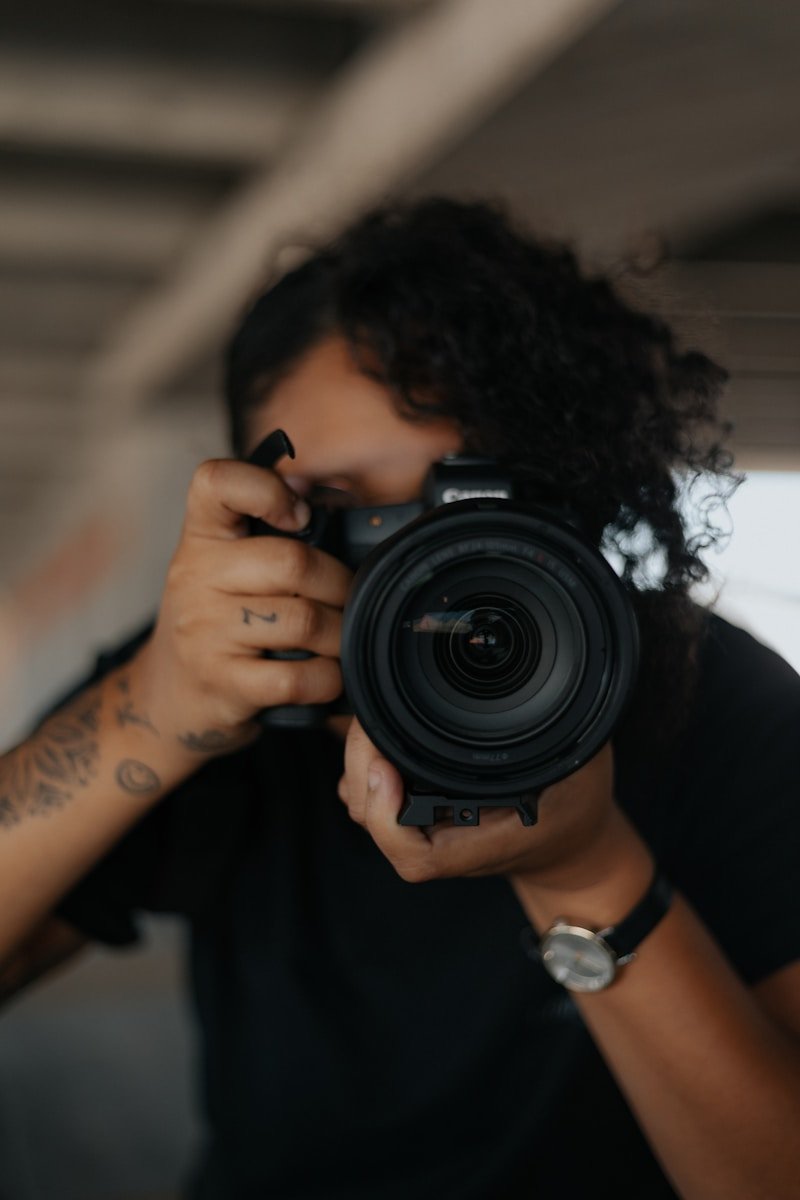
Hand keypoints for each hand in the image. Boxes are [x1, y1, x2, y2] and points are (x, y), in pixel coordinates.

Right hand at [129, 458, 351, 754]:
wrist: (170, 692)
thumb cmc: (218, 618)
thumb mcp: (230, 564)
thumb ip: (273, 528)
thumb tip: (328, 494)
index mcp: (201, 536)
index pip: (217, 482)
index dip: (266, 488)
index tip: (299, 515)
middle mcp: (195, 576)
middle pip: (293, 562)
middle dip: (340, 583)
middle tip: (346, 598)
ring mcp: (204, 632)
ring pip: (304, 621)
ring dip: (339, 634)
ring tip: (338, 638)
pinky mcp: (221, 682)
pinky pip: (296, 678)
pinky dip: (327, 679)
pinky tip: (325, 675)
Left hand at [339, 719, 638, 893]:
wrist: (572, 846)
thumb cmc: (575, 809)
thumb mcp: (580, 763)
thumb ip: (559, 730)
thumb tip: (539, 679)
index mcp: (480, 841)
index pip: (413, 852)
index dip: (384, 813)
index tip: (382, 765)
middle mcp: (443, 841)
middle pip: (375, 818)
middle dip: (360, 766)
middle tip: (368, 722)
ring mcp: (425, 831)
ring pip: (367, 808)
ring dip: (359, 767)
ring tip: (371, 725)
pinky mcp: (417, 815)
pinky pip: (373, 797)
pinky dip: (365, 769)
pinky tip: (376, 737)